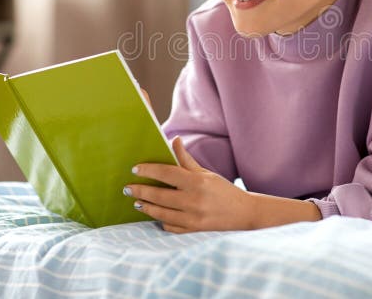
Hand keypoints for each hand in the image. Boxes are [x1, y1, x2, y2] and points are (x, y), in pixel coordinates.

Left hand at [124, 137, 255, 232]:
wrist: (244, 213)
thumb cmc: (223, 190)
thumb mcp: (206, 173)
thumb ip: (186, 159)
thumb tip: (174, 140)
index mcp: (197, 182)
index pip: (166, 173)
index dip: (148, 170)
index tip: (135, 169)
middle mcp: (193, 201)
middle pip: (158, 195)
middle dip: (140, 190)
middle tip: (127, 188)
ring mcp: (192, 218)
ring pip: (160, 213)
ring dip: (146, 206)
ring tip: (137, 201)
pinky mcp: (192, 231)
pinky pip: (169, 226)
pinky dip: (160, 220)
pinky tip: (155, 214)